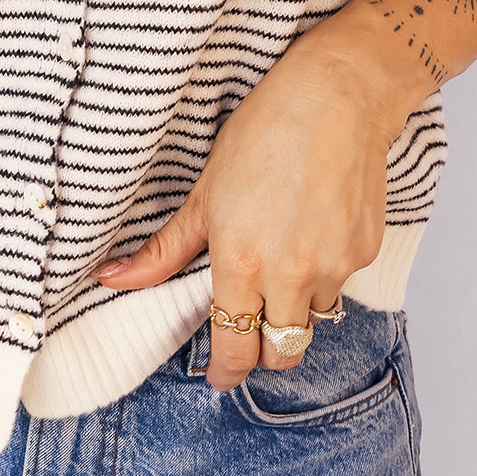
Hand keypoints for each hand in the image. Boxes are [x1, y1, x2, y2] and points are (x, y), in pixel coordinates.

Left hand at [95, 32, 401, 390]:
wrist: (336, 99)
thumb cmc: (264, 133)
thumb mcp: (203, 192)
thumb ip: (164, 250)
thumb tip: (112, 279)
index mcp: (241, 263)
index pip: (235, 350)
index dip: (226, 371)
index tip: (219, 375)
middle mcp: (290, 275)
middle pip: (280, 354)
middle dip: (262, 352)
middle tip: (247, 330)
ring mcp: (333, 267)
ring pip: (312, 320)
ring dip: (294, 308)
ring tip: (281, 260)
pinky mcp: (365, 253)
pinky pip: (340, 285)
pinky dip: (324, 273)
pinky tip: (311, 230)